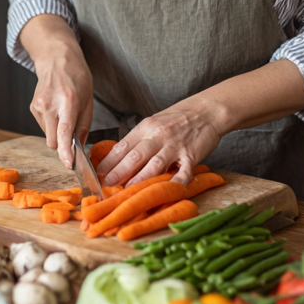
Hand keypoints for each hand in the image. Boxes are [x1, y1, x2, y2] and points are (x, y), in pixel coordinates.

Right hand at [19, 15, 93, 168]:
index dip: (66, 151)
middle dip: (62, 145)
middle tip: (73, 138)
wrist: (56, 59)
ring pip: (47, 136)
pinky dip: (51, 125)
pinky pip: (43, 127)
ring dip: (57, 134)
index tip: (68, 164)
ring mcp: (38, 106)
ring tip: (65, 115)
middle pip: (52, 141)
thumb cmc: (77, 77)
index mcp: (68, 101)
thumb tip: (80, 147)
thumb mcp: (88, 100)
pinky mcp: (32, 107)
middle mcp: (50, 104)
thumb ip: (84, 125)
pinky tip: (56, 111)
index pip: (65, 132)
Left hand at [96, 99, 223, 186]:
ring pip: (154, 165)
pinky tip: (168, 190)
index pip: (122, 146)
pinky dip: (176, 181)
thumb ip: (139, 140)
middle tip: (106, 187)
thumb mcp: (154, 123)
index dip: (108, 162)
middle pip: (134, 156)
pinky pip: (183, 171)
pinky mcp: (191, 155)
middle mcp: (158, 135)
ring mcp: (175, 145)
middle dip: (118, 173)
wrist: (206, 110)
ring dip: (140, 180)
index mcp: (146, 127)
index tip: (97, 175)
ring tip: (127, 193)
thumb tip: (118, 159)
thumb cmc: (178, 118)